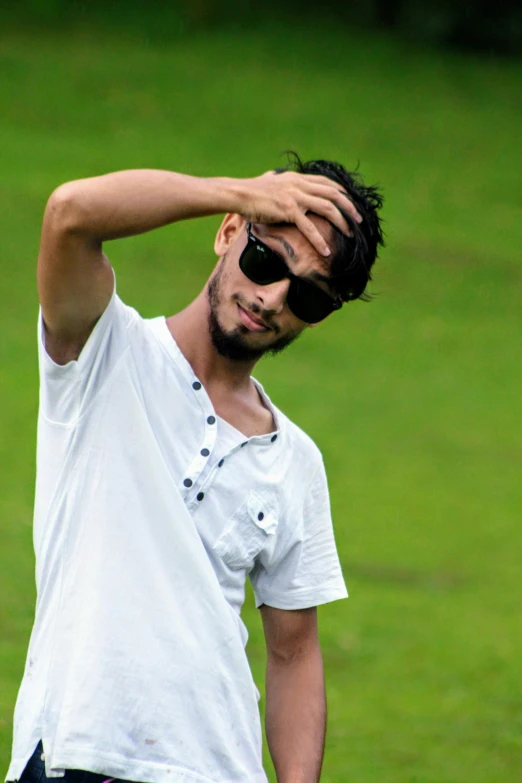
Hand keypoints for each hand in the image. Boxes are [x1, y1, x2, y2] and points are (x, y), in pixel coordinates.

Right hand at [238, 170, 361, 255]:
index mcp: (298, 178)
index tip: (352, 203)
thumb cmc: (252, 190)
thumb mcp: (270, 180)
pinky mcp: (288, 210)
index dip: (342, 193)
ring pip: (327, 208)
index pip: (327, 183)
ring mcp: (295, 197)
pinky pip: (309, 227)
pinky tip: (326, 250)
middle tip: (359, 221)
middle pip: (333, 194)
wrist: (239, 194)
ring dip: (342, 222)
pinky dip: (319, 240)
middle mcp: (300, 184)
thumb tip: (275, 177)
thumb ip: (279, 180)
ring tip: (350, 235)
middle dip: (349, 208)